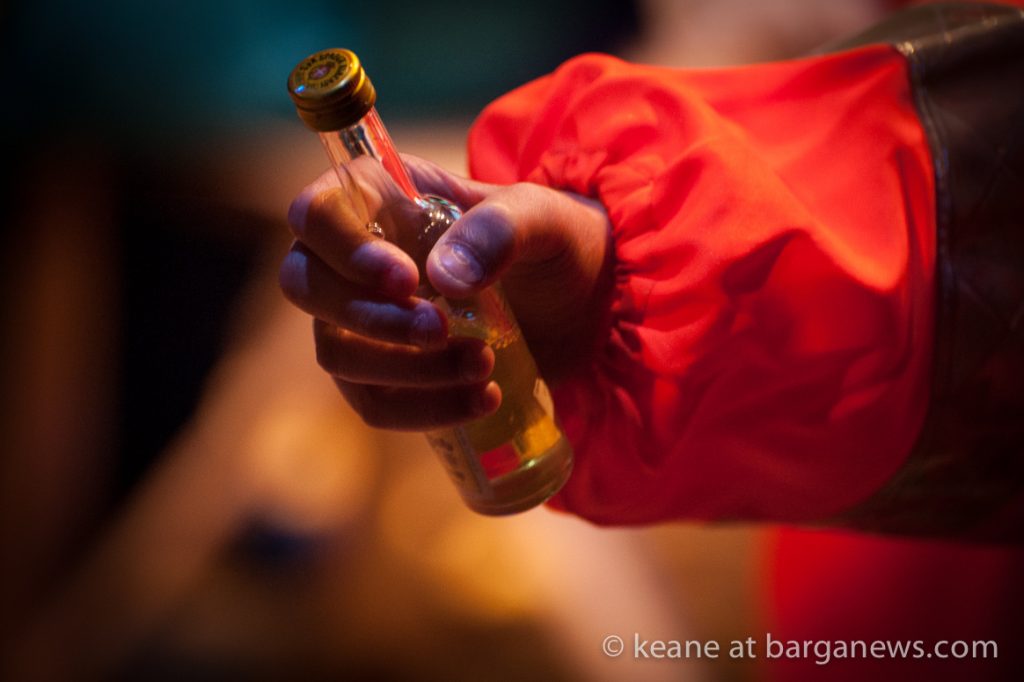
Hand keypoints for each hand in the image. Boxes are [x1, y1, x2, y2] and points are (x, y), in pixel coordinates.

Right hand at [280, 154, 612, 430]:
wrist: (586, 304)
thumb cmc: (556, 243)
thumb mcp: (545, 220)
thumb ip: (500, 230)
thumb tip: (443, 278)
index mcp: (383, 199)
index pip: (317, 213)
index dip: (344, 248)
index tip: (405, 280)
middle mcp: (359, 258)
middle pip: (305, 286)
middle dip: (369, 319)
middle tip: (441, 330)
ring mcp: (365, 320)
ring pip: (335, 353)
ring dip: (402, 371)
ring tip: (484, 367)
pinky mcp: (388, 373)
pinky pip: (373, 402)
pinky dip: (422, 410)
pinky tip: (483, 399)